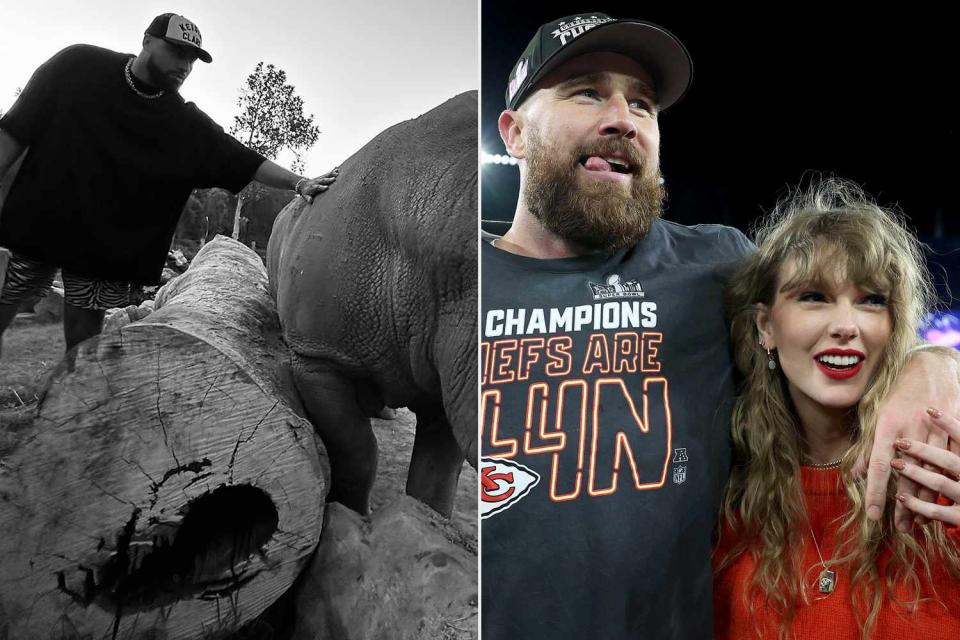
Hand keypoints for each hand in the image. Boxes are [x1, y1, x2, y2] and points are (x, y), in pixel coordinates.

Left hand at [296, 166, 338, 202]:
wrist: (302, 185)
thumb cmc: (305, 192)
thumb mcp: (305, 196)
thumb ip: (308, 198)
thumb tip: (310, 200)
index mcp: (312, 187)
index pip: (317, 187)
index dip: (321, 187)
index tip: (327, 187)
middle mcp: (316, 182)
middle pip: (322, 180)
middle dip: (328, 179)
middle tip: (334, 179)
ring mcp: (319, 178)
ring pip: (325, 176)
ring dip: (331, 174)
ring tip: (337, 173)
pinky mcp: (321, 177)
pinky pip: (327, 174)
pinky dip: (331, 171)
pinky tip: (336, 169)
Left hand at [863, 349, 959, 530]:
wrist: (930, 366)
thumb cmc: (898, 393)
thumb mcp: (878, 416)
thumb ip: (869, 447)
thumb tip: (858, 475)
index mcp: (888, 426)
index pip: (879, 466)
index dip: (876, 493)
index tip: (873, 516)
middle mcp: (912, 430)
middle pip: (909, 476)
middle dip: (905, 505)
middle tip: (900, 529)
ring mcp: (935, 431)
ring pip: (933, 473)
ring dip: (926, 500)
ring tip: (920, 522)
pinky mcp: (954, 429)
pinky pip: (951, 461)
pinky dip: (946, 482)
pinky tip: (942, 501)